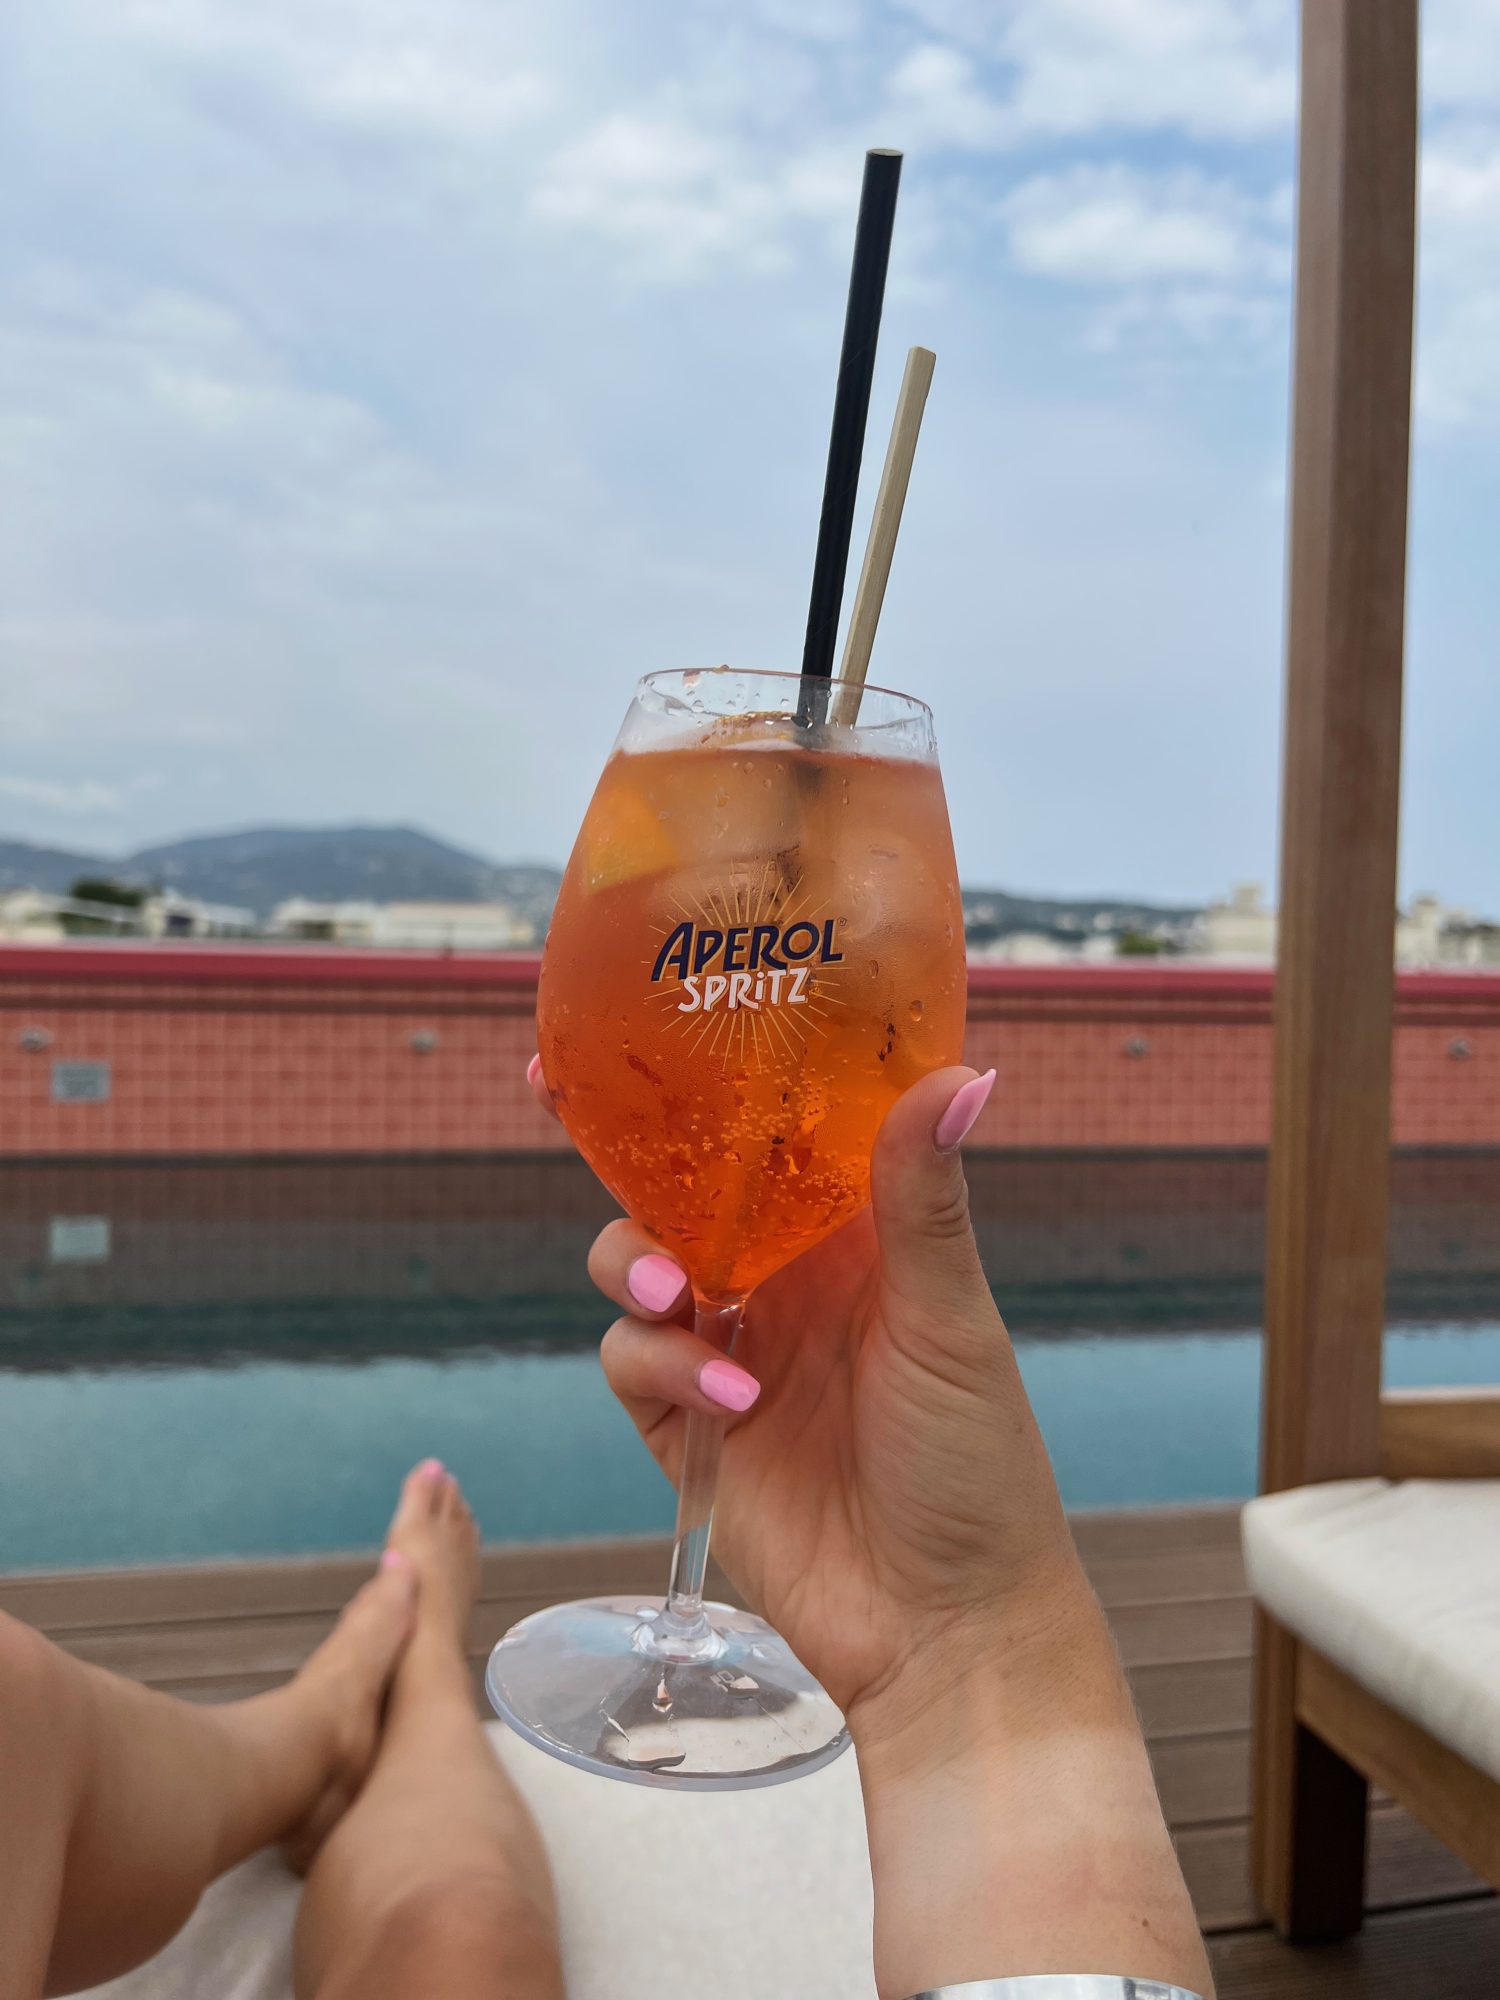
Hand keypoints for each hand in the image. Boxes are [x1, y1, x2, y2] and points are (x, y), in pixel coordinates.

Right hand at [539, 1055, 1213, 1995]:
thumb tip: (961, 1074)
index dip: (703, 1079)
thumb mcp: (953, 1323)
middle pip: (675, 1189)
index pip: (763, 1132)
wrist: (947, 1627)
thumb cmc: (980, 1468)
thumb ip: (925, 1203)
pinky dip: (660, 1364)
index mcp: (849, 1233)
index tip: (635, 1014)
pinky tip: (727, 1399)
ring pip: (634, 1266)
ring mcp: (729, 1349)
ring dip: (636, 1264)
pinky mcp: (686, 1427)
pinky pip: (631, 1363)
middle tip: (568, 1110)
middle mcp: (782, 1278)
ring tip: (679, 1295)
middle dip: (624, 1157)